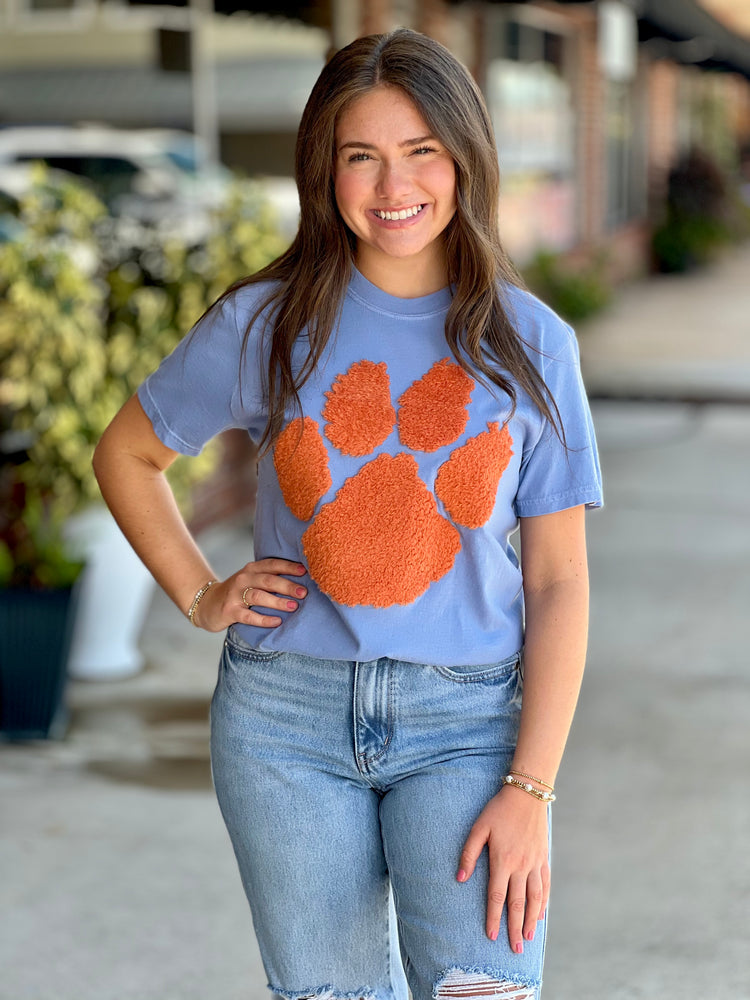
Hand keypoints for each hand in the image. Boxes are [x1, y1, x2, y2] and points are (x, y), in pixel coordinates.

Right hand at [192, 558, 307, 631]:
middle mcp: (243, 579)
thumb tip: (301, 582)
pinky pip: (249, 616)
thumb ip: (270, 578)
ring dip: (277, 601)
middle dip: (287, 586)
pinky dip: (264, 619)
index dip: (289, 567)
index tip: (305, 571)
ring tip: (293, 606)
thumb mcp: (251, 580)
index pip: (272, 564)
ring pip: (258, 596)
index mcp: (252, 569)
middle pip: (268, 580)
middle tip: (304, 593)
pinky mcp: (230, 611)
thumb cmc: (238, 592)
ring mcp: (235, 595)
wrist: (208, 603)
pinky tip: (277, 622)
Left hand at [456, 784, 549, 951]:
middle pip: (518, 903)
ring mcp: (535, 863)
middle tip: (515, 949)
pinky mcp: (543, 858)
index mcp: (503, 861)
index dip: (494, 918)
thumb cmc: (498, 810)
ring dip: (531, 920)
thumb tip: (460, 879)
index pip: (497, 897)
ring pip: (534, 898)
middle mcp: (521, 866)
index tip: (491, 936)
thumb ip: (469, 854)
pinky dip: (543, 902)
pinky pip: (545, 885)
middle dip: (514, 928)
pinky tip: (540, 915)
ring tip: (528, 938)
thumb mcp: (478, 828)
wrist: (527, 795)